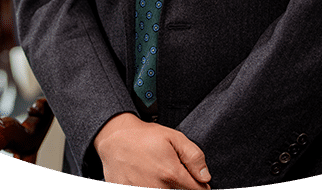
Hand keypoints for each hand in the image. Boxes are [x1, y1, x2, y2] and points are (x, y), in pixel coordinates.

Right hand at [94, 111, 211, 188]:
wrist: (115, 139)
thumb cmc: (145, 137)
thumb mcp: (174, 137)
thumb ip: (193, 156)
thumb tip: (206, 178)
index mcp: (171, 174)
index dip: (201, 187)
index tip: (198, 182)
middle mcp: (157, 188)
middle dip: (183, 187)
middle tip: (174, 175)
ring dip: (167, 187)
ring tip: (161, 175)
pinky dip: (151, 186)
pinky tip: (148, 179)